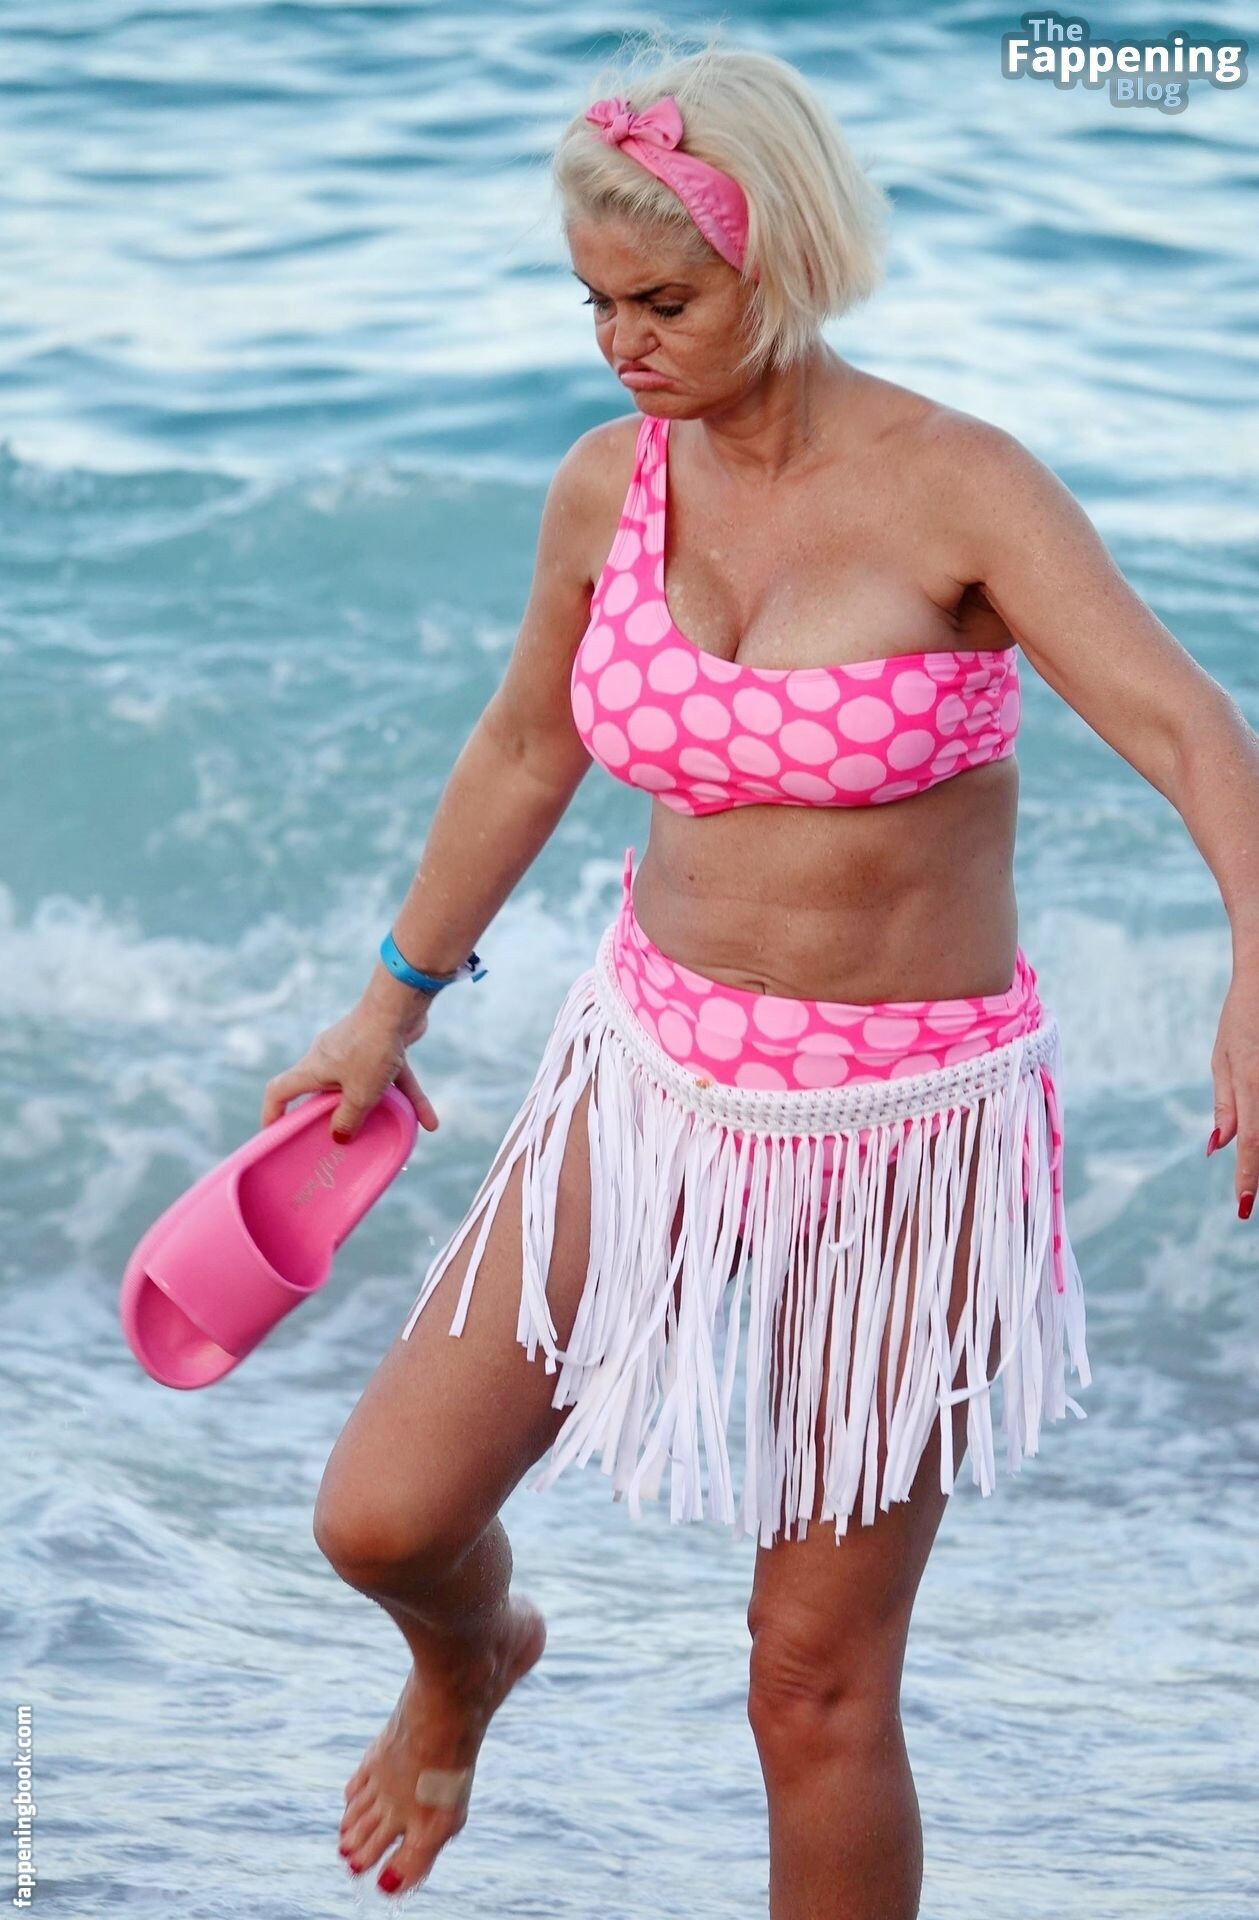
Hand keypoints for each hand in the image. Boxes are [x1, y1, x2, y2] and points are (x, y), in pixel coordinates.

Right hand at [260, 1003, 440, 1143]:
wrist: (399, 1006)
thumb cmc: (371, 1049)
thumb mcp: (360, 1094)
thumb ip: (349, 1119)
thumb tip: (339, 1136)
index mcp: (312, 1069)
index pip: (279, 1091)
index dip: (273, 1113)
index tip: (275, 1134)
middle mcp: (329, 1058)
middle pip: (323, 1092)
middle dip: (333, 1116)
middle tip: (340, 1139)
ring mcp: (355, 1051)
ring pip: (365, 1087)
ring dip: (382, 1110)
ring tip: (396, 1135)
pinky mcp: (381, 1046)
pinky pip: (391, 1078)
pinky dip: (407, 1096)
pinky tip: (429, 1121)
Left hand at [1207, 969, 1258, 1216]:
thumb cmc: (1244, 1017)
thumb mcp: (1225, 1057)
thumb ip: (1227, 1105)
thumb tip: (1218, 1149)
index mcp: (1253, 1081)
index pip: (1254, 1142)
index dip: (1250, 1178)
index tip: (1245, 1208)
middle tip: (1254, 1194)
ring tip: (1255, 1151)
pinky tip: (1258, 1130)